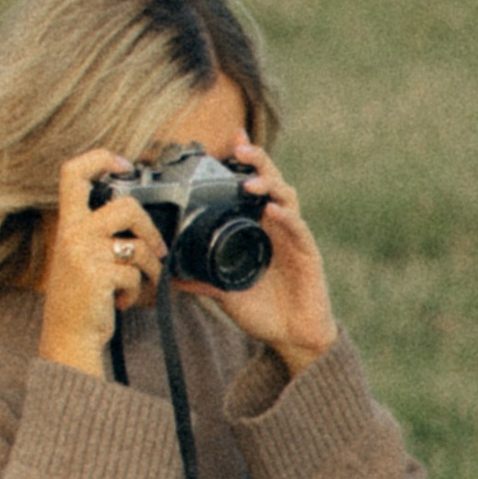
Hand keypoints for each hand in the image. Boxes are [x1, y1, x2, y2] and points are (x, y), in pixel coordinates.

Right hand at [39, 150, 160, 372]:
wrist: (68, 338)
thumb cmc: (79, 299)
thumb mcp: (79, 257)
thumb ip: (96, 233)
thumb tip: (136, 215)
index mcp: (67, 224)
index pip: (73, 173)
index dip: (99, 158)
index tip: (123, 163)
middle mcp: (72, 234)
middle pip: (124, 206)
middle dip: (149, 227)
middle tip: (156, 248)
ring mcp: (84, 254)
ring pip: (137, 244)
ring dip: (150, 266)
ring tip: (142, 281)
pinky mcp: (97, 276)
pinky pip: (135, 273)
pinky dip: (137, 290)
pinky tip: (123, 300)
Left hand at [198, 128, 338, 376]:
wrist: (293, 337)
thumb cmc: (264, 311)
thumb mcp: (225, 292)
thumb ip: (201, 280)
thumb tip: (169, 276)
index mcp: (259, 228)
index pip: (253, 186)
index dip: (245, 162)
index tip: (230, 141)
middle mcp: (278, 226)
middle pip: (271, 181)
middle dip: (256, 160)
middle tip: (237, 148)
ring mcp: (294, 237)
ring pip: (286, 198)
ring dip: (269, 185)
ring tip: (249, 181)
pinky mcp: (308, 254)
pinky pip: (298, 229)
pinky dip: (286, 218)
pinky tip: (273, 210)